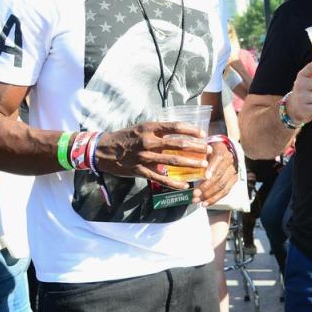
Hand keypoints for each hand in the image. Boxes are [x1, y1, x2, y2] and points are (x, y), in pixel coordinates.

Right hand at [93, 122, 208, 189]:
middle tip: (208, 150)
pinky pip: (160, 178)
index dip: (191, 130)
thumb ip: (159, 130)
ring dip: (190, 163)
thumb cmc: (126, 137)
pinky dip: (174, 182)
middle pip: (178, 144)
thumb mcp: (142, 128)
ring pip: (172, 161)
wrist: (103, 150)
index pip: (175, 126)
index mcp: (150, 128)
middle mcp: (148, 141)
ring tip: (203, 166)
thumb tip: (180, 132)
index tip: (203, 133)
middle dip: (196, 147)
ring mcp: (145, 157)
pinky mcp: (141, 171)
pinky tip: (185, 185)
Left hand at [193, 140, 237, 206]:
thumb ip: (196, 156)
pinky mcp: (233, 179)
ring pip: (223, 185)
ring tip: (197, 200)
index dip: (212, 168)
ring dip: (209, 195)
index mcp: (221, 150)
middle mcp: (229, 160)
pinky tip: (205, 203)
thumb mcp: (201, 149)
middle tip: (195, 193)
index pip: (219, 159)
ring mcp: (232, 171)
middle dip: (207, 186)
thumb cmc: (207, 150)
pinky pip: (225, 191)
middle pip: (220, 175)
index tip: (205, 176)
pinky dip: (215, 199)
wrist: (220, 150)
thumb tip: (186, 165)